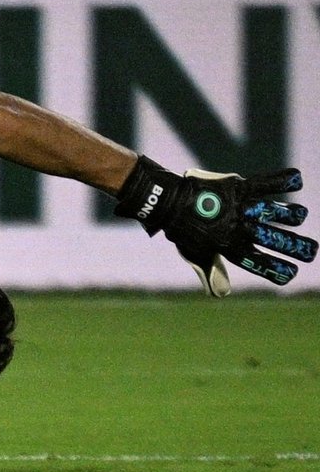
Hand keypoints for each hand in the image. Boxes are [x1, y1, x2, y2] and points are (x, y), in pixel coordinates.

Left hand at [115, 157, 312, 295]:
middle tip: (310, 250)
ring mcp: (238, 207)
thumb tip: (221, 293)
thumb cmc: (183, 230)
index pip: (259, 263)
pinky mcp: (236, 187)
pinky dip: (281, 180)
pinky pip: (263, 184)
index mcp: (229, 247)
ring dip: (289, 215)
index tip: (291, 272)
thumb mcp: (195, 254)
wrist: (166, 201)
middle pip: (273, 239)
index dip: (277, 269)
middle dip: (295, 246)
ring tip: (300, 215)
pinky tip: (297, 178)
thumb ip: (212, 271)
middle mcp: (237, 228)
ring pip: (272, 212)